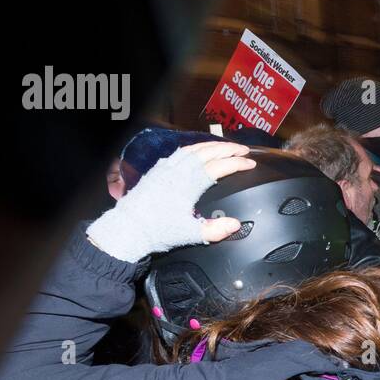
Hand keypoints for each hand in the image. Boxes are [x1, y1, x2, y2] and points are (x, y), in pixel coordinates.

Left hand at [86, 142, 254, 261]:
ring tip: (224, 146)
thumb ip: (215, 230)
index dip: (237, 163)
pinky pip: (179, 152)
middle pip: (208, 152)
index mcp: (189, 183)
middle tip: (243, 149)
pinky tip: (197, 152)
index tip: (250, 163)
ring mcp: (166, 168)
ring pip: (194, 149)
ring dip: (212, 145)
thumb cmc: (157, 231)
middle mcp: (178, 171)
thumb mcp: (190, 234)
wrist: (128, 229)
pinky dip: (194, 149)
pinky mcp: (157, 170)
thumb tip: (236, 225)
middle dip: (228, 148)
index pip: (219, 167)